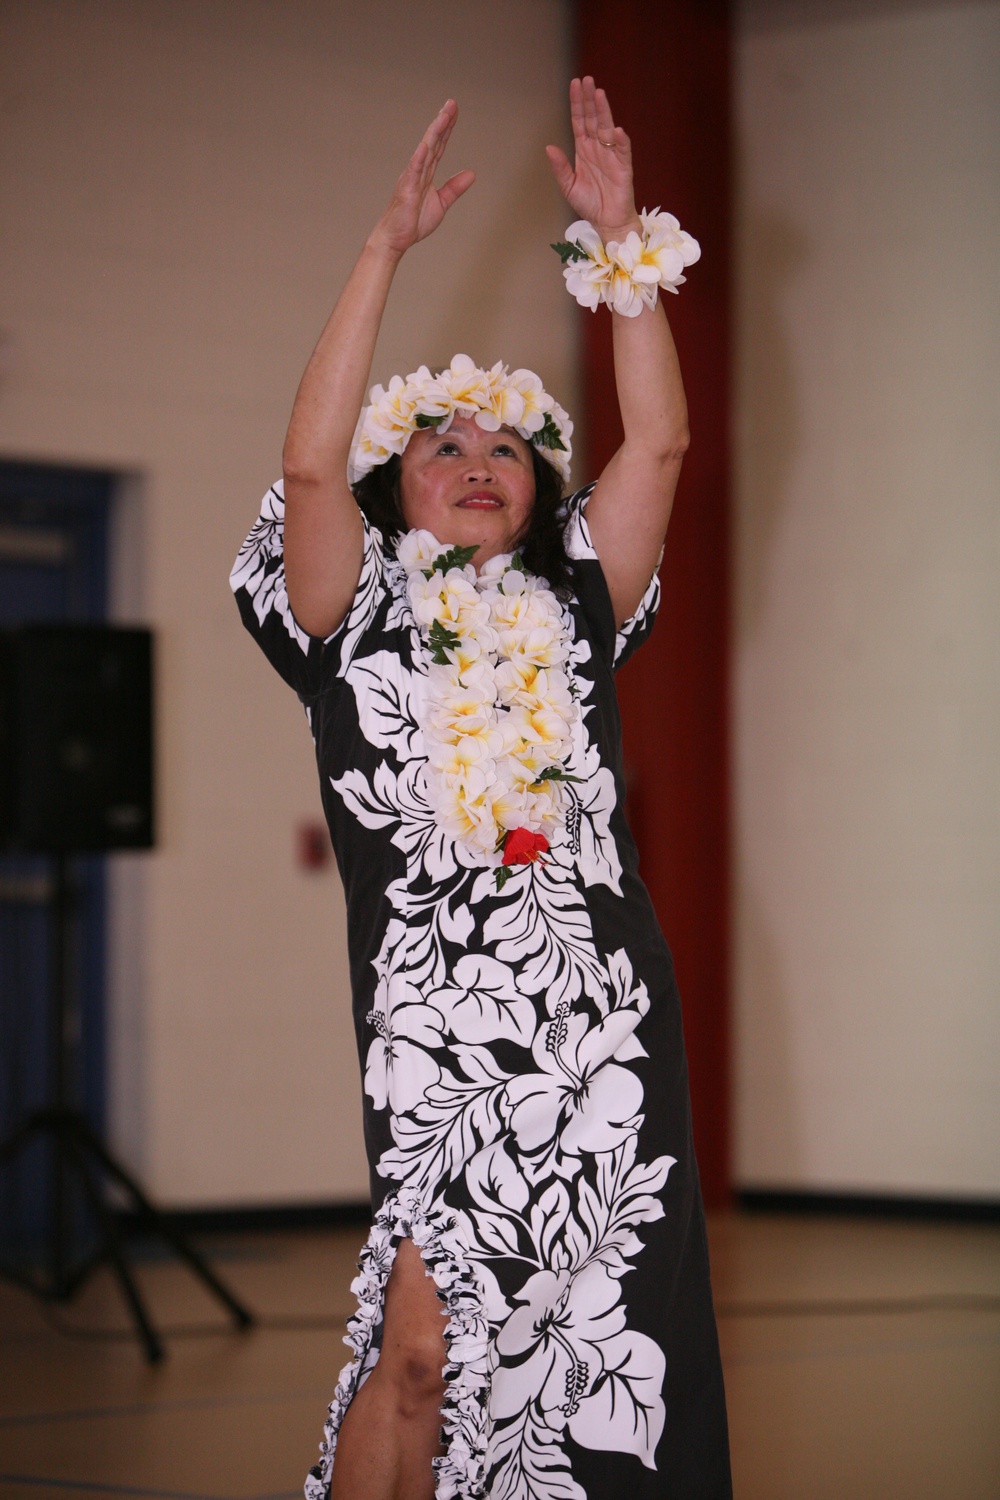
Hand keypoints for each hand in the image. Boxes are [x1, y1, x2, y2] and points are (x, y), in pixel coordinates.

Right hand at [368, 100, 474, 257]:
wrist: (396, 239)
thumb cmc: (413, 222)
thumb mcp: (441, 203)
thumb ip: (454, 188)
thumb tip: (471, 174)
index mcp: (426, 173)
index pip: (439, 146)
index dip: (448, 128)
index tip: (454, 111)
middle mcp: (418, 170)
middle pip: (433, 142)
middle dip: (443, 122)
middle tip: (451, 103)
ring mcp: (411, 177)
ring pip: (425, 150)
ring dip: (434, 133)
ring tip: (443, 116)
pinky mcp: (407, 189)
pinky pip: (414, 170)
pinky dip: (420, 156)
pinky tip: (426, 144)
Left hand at [546, 77, 638, 241]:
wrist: (607, 223)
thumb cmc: (590, 204)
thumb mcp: (568, 186)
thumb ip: (560, 167)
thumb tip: (549, 147)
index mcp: (584, 150)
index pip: (580, 121)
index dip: (577, 103)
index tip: (575, 84)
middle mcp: (597, 148)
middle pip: (593, 118)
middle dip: (589, 99)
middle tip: (587, 80)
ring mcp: (611, 155)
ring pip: (607, 128)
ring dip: (604, 111)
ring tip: (599, 94)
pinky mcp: (623, 166)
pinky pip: (622, 150)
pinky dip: (620, 141)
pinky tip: (615, 130)